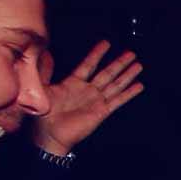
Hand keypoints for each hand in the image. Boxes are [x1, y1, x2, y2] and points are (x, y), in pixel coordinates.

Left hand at [31, 40, 143, 154]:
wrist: (50, 136)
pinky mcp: (101, 112)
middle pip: (107, 73)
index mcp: (73, 84)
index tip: (106, 43)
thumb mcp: (42, 89)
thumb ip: (44, 72)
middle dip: (119, 63)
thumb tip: (43, 55)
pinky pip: (118, 100)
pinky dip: (129, 93)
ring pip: (115, 84)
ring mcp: (96, 101)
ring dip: (127, 75)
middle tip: (130, 53)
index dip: (97, 54)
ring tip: (138, 65)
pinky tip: (138, 86)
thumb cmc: (44, 116)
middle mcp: (87, 91)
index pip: (88, 64)